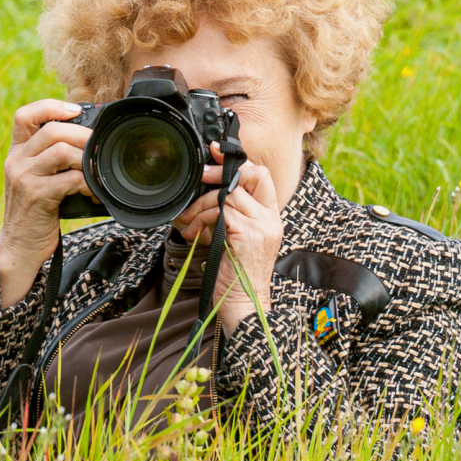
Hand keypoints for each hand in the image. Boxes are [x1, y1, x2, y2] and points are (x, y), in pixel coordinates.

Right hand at [0, 99, 92, 306]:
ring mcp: (25, 177)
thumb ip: (50, 160)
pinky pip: (71, 178)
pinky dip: (89, 184)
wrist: (19, 248)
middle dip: (82, 135)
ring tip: (96, 172)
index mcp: (16, 153)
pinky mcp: (37, 195)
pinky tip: (94, 193)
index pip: (24, 115)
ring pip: (62, 150)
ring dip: (87, 159)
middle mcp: (17, 161)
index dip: (50, 106)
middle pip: (52, 130)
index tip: (75, 110)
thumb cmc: (36, 213)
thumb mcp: (35, 180)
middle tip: (98, 147)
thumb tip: (88, 143)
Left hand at [172, 145, 282, 332]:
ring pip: (228, 195)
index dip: (239, 163)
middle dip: (218, 174)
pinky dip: (203, 219)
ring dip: (202, 206)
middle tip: (199, 178)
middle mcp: (270, 220)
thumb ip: (230, 217)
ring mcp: (260, 227)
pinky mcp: (245, 236)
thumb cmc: (236, 277)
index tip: (216, 154)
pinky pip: (221, 212)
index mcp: (270, 218)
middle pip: (247, 177)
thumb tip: (208, 195)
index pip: (261, 176)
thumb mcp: (235, 240)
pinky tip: (195, 234)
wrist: (243, 306)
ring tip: (189, 223)